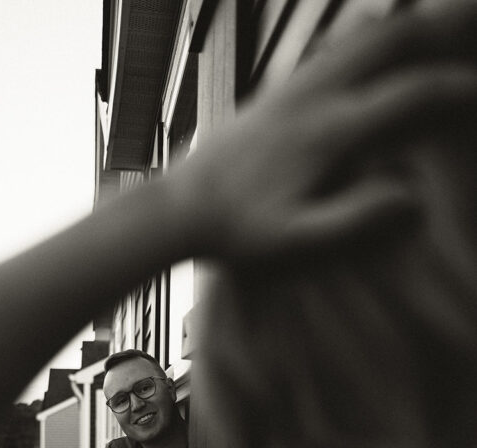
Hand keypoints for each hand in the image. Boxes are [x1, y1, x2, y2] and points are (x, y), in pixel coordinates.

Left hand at [174, 0, 476, 264]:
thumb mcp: (296, 240)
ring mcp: (295, 86)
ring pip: (363, 34)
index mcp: (330, 131)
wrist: (181, 209)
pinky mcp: (278, 90)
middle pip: (391, 39)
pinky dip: (370, 34)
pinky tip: (380, 39)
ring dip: (407, 25)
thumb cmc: (238, 231)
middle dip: (441, 30)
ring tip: (441, 26)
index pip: (410, 94)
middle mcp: (315, 95)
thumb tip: (413, 197)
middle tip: (472, 30)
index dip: (455, 90)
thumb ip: (356, 219)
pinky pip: (335, 45)